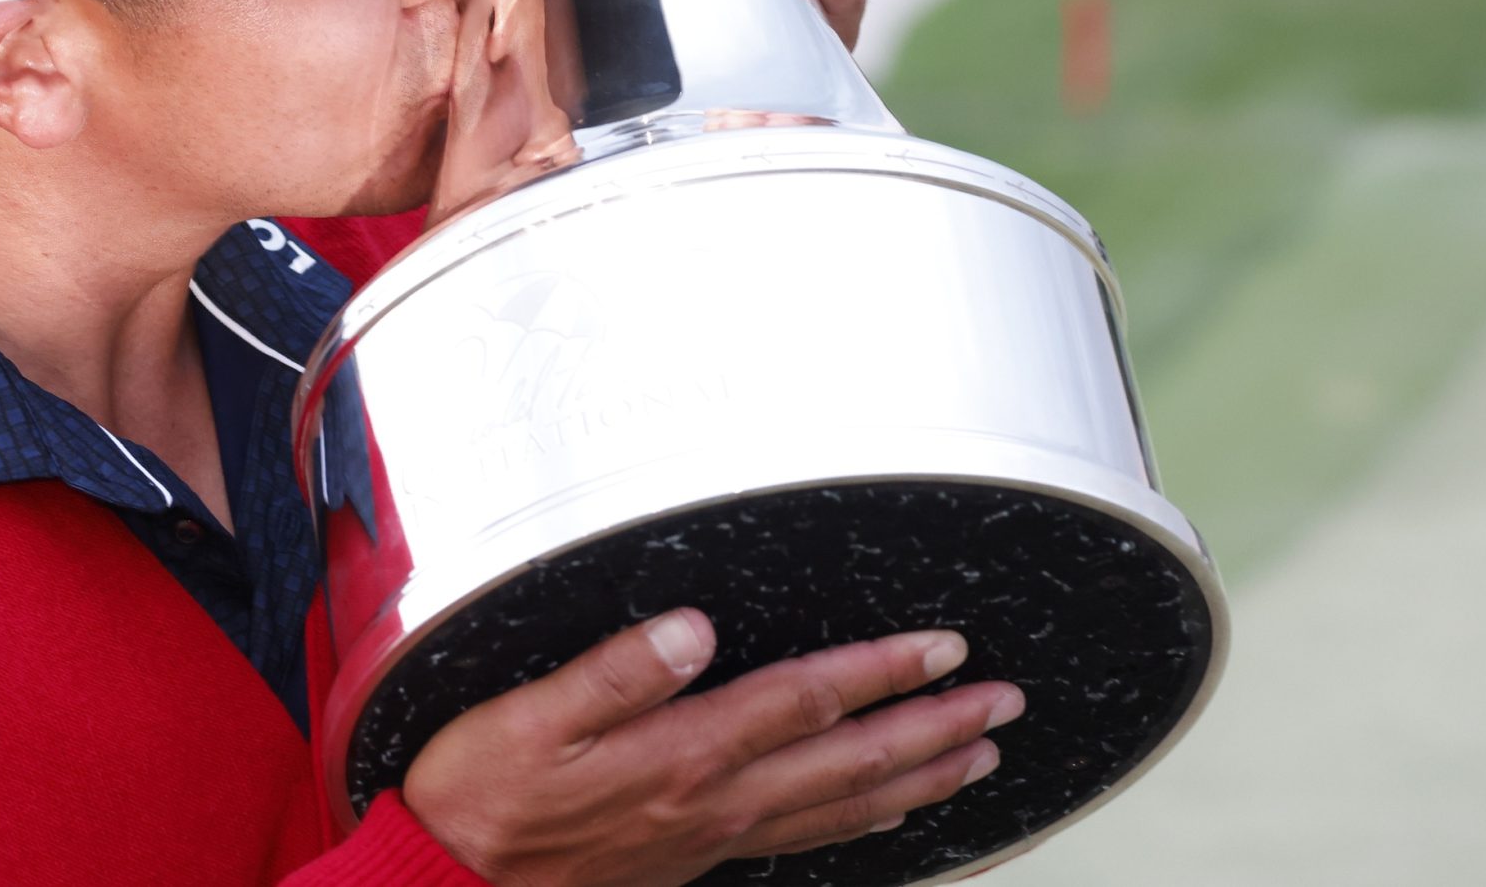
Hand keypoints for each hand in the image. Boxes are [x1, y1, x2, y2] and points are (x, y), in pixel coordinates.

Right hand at [403, 610, 1019, 886]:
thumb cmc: (481, 797)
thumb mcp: (528, 718)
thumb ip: (615, 671)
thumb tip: (694, 628)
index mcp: (679, 757)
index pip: (802, 703)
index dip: (878, 671)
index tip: (942, 645)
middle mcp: (712, 802)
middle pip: (848, 762)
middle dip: (934, 728)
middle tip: (1003, 704)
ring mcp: (711, 837)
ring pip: (842, 808)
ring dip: (919, 778)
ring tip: (979, 757)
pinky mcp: (697, 857)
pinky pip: (808, 838)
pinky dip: (863, 821)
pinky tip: (887, 812)